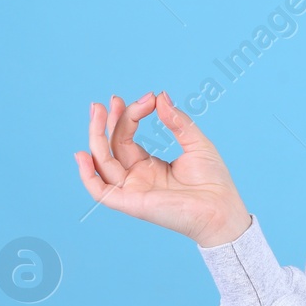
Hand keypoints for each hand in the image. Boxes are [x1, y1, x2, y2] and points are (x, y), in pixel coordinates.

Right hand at [74, 91, 251, 247]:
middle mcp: (136, 177)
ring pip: (102, 162)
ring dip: (96, 136)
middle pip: (112, 146)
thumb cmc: (213, 182)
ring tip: (97, 110)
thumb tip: (161, 96)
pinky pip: (100, 192)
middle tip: (111, 99)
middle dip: (109, 121)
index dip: (132, 115)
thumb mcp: (196, 143)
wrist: (222, 209)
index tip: (149, 98)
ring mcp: (132, 189)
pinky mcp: (131, 203)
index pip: (127, 136)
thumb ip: (178, 122)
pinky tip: (83, 155)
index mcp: (148, 164)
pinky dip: (87, 175)